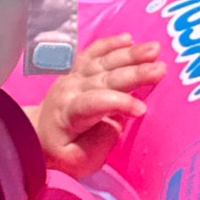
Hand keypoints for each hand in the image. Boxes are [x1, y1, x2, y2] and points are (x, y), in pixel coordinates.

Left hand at [34, 35, 164, 179]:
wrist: (38, 132)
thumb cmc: (61, 151)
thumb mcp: (77, 160)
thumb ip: (98, 143)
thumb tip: (118, 122)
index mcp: (69, 114)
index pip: (94, 103)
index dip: (118, 103)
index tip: (142, 110)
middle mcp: (71, 90)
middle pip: (104, 78)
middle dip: (133, 73)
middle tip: (160, 69)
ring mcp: (73, 76)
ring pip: (103, 61)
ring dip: (130, 54)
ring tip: (155, 49)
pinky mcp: (78, 69)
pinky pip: (94, 51)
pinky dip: (110, 43)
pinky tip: (128, 38)